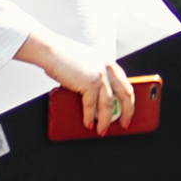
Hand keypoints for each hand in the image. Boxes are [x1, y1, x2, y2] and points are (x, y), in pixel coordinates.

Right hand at [18, 32, 133, 135]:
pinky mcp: (88, 83)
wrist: (51, 51)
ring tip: (102, 129)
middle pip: (124, 95)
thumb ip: (95, 77)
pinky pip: (91, 105)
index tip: (128, 112)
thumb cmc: (65, 57)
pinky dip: (89, 117)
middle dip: (126, 112)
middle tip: (124, 123)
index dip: (129, 101)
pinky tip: (88, 123)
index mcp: (109, 64)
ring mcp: (99, 76)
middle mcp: (107, 69)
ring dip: (105, 120)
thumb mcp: (88, 64)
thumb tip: (97, 99)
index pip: (126, 85)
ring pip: (108, 104)